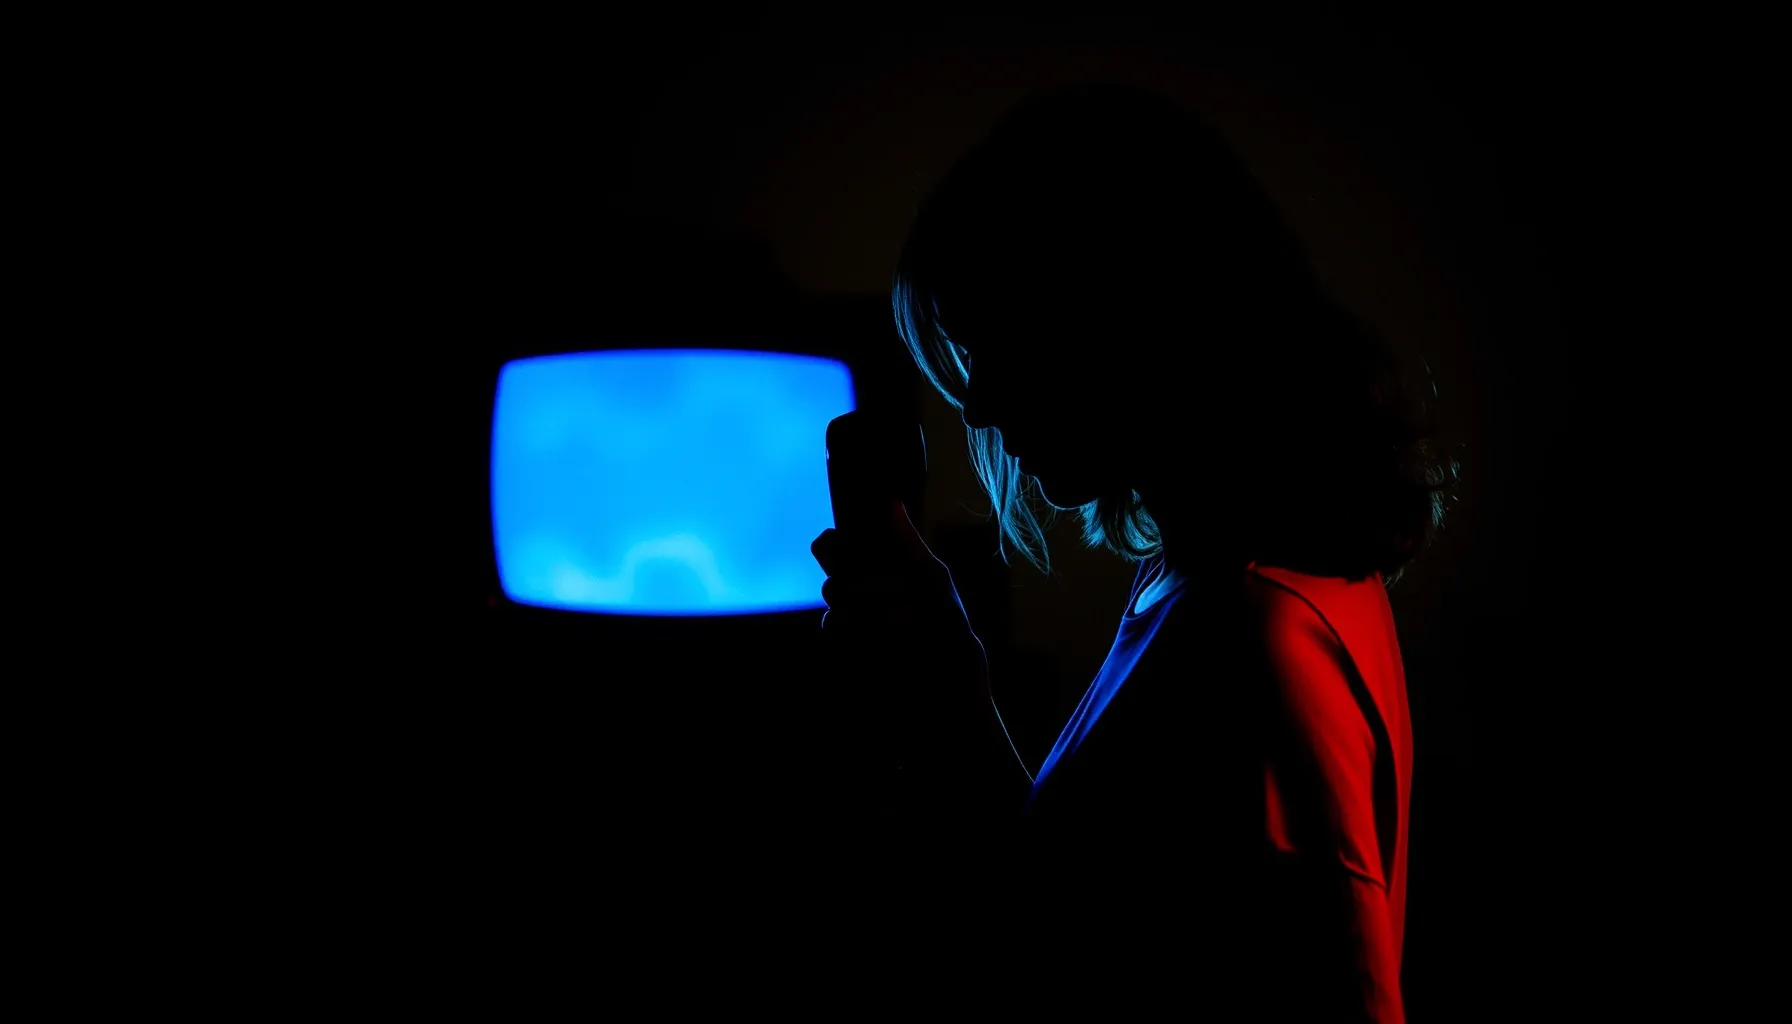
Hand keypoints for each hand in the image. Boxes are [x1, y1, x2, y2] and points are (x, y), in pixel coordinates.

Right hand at [810, 501, 987, 690]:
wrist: (950, 676)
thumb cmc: (946, 623)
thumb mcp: (934, 579)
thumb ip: (910, 544)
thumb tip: (893, 504)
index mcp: (871, 571)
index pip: (830, 547)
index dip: (832, 544)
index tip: (848, 545)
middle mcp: (853, 596)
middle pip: (832, 581)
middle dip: (871, 589)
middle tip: (906, 596)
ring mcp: (846, 626)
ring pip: (834, 610)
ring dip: (875, 614)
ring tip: (910, 622)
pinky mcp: (844, 653)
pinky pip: (834, 635)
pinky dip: (864, 635)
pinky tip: (892, 639)